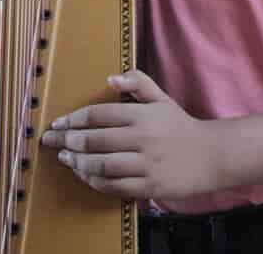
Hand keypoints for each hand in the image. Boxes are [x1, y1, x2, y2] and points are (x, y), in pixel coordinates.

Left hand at [40, 71, 219, 200]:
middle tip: (52, 141)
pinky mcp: (149, 187)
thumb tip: (111, 77)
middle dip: (69, 141)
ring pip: (102, 165)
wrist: (210, 155)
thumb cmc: (179, 126)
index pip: (101, 114)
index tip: (58, 123)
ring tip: (65, 159)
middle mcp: (143, 138)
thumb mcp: (161, 99)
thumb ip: (138, 83)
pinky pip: (114, 186)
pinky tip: (84, 175)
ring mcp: (146, 164)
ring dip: (78, 163)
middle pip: (97, 140)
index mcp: (144, 115)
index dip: (75, 119)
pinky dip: (95, 182)